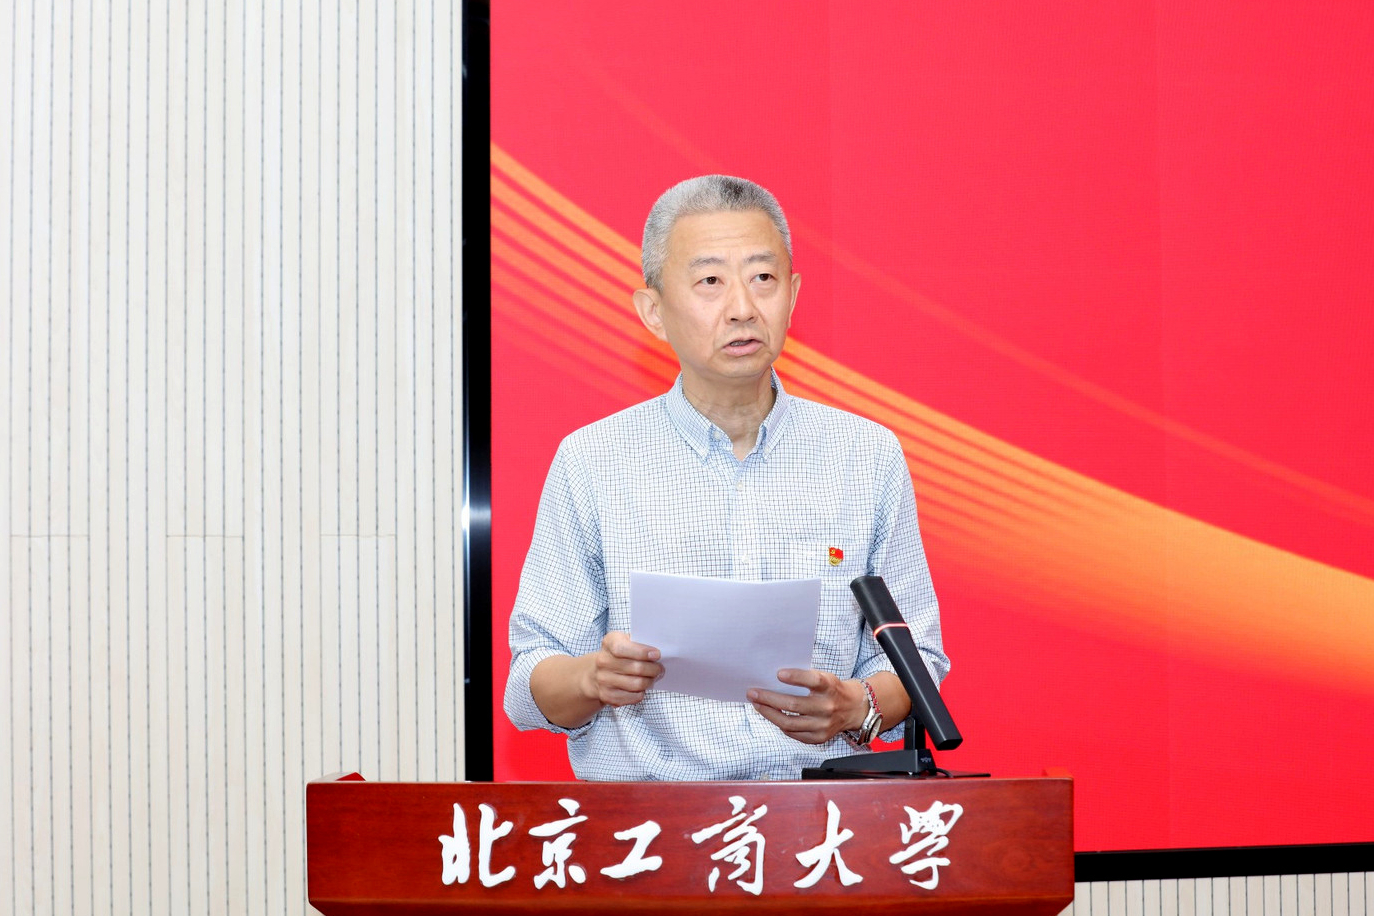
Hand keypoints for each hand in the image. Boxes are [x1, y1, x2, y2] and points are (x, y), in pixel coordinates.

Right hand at [584, 631, 663, 708]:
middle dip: (653, 669)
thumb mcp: (626, 641)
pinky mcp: (607, 695)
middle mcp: (603, 661)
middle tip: (660, 668)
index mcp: (609, 643)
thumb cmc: (619, 655)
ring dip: (650, 681)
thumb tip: (657, 654)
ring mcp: (603, 680)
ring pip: (637, 684)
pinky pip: (633, 697)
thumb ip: (639, 643)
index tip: (657, 655)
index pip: (622, 648)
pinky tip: (642, 687)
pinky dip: (641, 692)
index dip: (641, 652)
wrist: (596, 673)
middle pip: (635, 668)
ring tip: (653, 677)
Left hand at [747, 669, 865, 744]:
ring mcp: (824, 725)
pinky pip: (794, 733)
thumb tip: (773, 679)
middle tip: (753, 693)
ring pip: (790, 723)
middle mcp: (828, 707)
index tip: (778, 674)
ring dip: (769, 714)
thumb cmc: (833, 689)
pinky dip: (780, 725)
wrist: (854, 708)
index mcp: (830, 687)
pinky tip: (772, 716)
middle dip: (769, 699)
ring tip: (757, 706)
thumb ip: (804, 678)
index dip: (796, 677)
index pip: (813, 681)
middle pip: (794, 705)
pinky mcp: (820, 738)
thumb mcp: (824, 677)